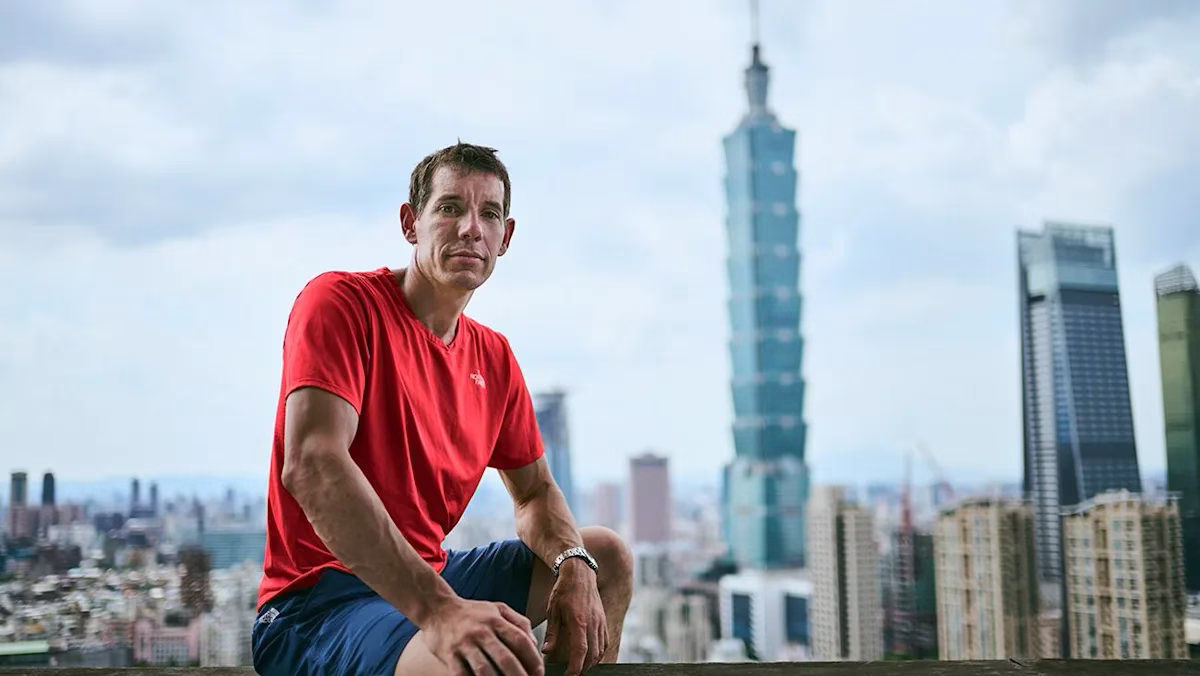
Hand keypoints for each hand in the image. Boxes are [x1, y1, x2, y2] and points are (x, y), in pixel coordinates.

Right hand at [424, 598, 543, 675]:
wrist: (436, 608)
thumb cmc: (471, 612)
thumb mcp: (497, 608)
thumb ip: (519, 623)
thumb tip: (534, 644)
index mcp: (495, 620)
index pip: (520, 640)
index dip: (533, 659)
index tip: (539, 672)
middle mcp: (481, 632)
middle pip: (505, 659)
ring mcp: (464, 644)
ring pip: (485, 670)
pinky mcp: (449, 655)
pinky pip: (463, 675)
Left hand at [542, 561, 606, 675]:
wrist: (580, 573)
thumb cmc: (563, 590)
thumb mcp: (553, 610)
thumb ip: (552, 632)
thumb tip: (546, 651)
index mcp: (578, 621)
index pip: (580, 651)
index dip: (575, 667)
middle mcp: (593, 623)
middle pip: (592, 655)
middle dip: (583, 669)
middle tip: (572, 675)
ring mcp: (600, 622)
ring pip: (600, 650)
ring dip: (591, 663)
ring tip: (580, 668)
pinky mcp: (603, 620)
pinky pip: (605, 642)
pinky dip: (599, 653)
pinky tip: (591, 656)